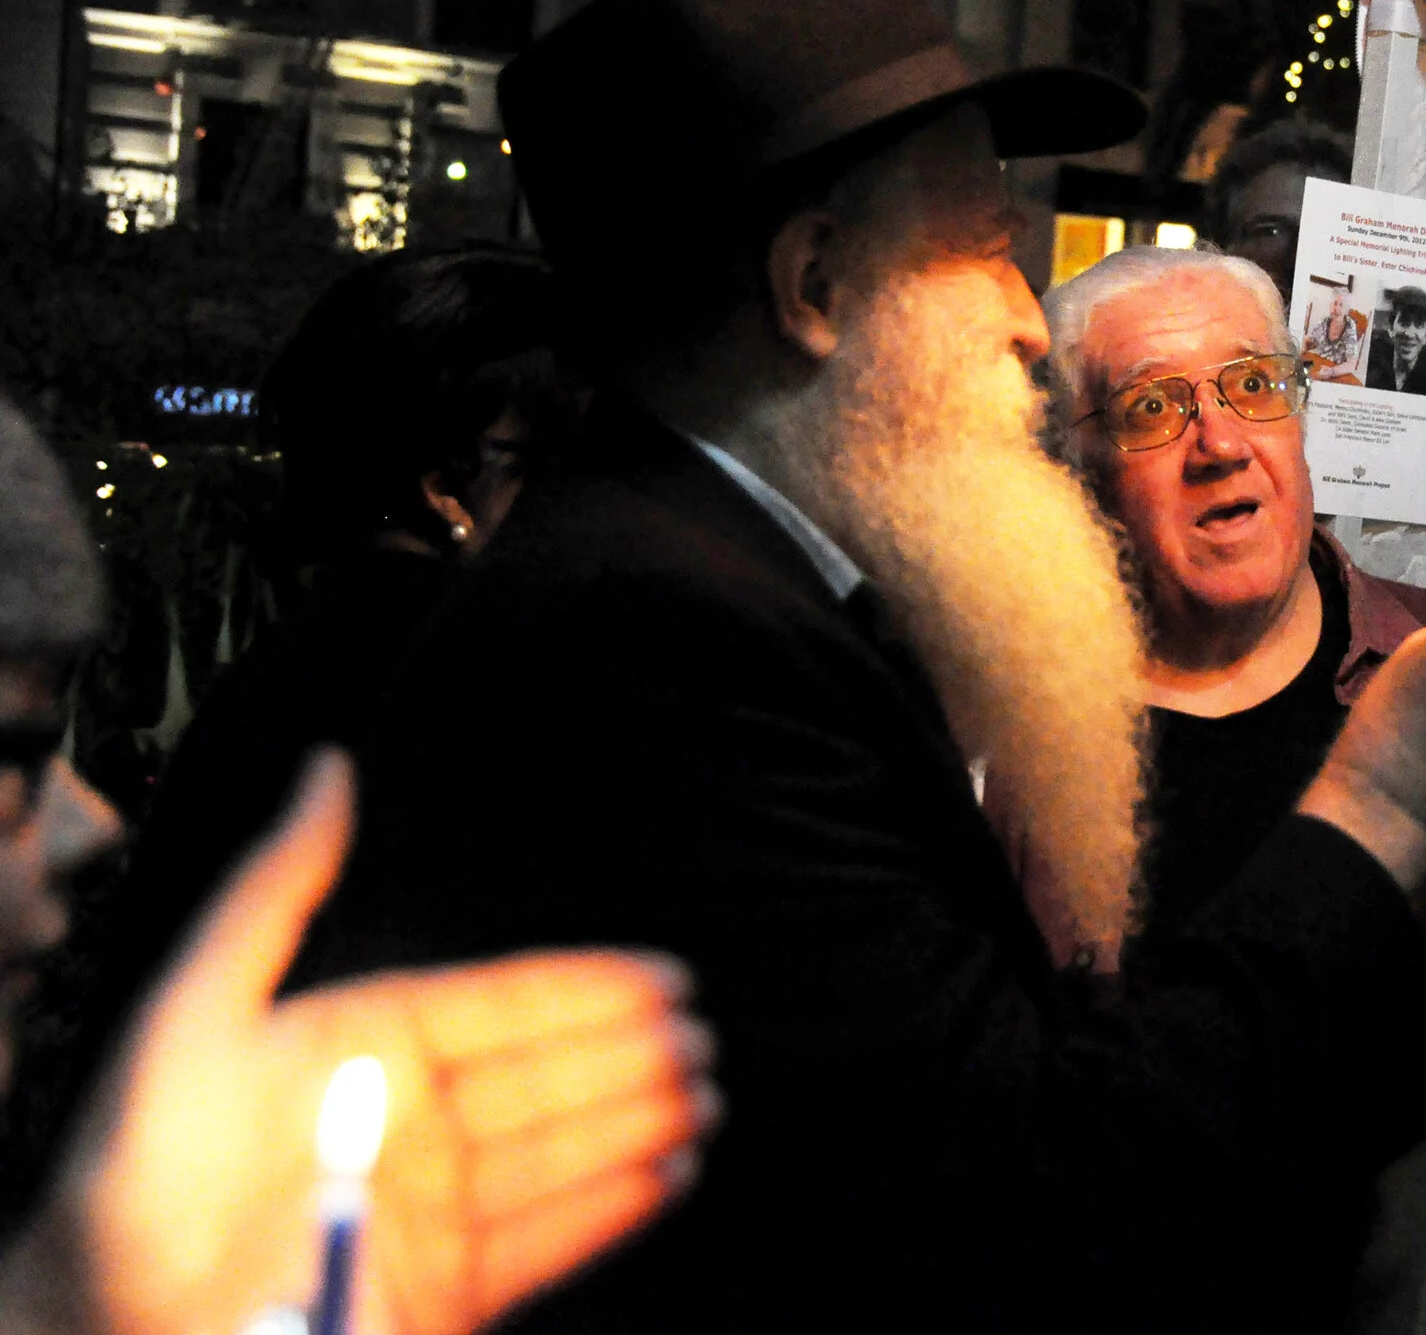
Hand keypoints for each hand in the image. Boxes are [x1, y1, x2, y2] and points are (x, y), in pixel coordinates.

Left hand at [2, 754, 718, 1334]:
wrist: (105, 1331)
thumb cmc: (136, 1173)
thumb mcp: (196, 1011)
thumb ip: (275, 890)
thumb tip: (330, 762)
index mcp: (362, 1049)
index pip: (499, 1008)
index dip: (586, 992)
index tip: (667, 977)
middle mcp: (406, 1125)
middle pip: (543, 1081)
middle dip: (629, 1059)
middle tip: (704, 1040)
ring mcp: (429, 1211)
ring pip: (559, 1155)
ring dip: (635, 1126)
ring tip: (704, 1100)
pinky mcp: (441, 1292)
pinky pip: (547, 1242)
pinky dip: (612, 1210)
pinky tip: (670, 1176)